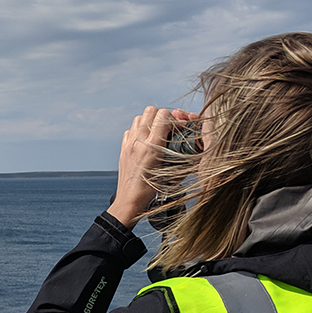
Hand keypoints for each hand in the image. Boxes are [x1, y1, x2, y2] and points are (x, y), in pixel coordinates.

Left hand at [108, 106, 198, 228]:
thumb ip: (181, 154)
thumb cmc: (152, 191)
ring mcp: (129, 144)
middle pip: (151, 111)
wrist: (130, 201)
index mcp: (153, 147)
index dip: (175, 118)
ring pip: (140, 117)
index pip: (163, 115)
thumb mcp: (172, 173)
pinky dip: (139, 130)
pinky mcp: (123, 148)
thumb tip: (189, 138)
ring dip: (150, 121)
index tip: (180, 127)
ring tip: (158, 133)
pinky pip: (131, 129)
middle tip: (170, 127)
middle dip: (163, 116)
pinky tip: (145, 141)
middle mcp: (139, 142)